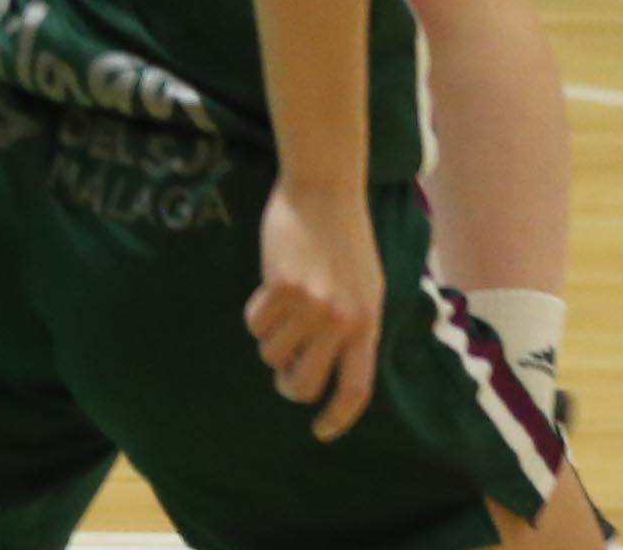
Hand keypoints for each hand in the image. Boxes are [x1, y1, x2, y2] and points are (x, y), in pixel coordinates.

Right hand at [247, 171, 382, 441]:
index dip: (336, 417)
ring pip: (273, 353)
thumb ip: (355, 327)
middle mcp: (341, 323)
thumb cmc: (346, 238)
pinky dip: (255, 315)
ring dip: (270, 341)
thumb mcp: (367, 288)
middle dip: (288, 384)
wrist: (325, 191)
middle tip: (283, 371)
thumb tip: (334, 365)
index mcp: (367, 326)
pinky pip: (255, 322)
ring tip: (279, 314)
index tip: (320, 431)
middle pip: (304, 383)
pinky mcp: (280, 287)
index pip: (355, 390)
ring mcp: (310, 306)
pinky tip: (266, 293)